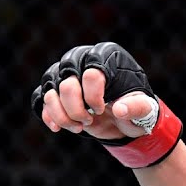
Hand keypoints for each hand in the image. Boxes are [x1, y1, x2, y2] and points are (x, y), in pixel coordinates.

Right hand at [32, 42, 182, 167]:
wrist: (125, 119)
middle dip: (75, 107)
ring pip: (50, 90)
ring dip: (61, 115)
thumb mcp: (144, 109)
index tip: (101, 109)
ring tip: (78, 128)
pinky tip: (57, 129)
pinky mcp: (57, 91)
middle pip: (66, 80)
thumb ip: (136, 107)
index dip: (93, 96)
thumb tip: (120, 109)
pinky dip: (47, 114)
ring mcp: (68, 75)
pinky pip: (41, 98)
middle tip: (88, 121)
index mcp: (106, 57)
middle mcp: (83, 60)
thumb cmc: (136, 107)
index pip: (90, 73)